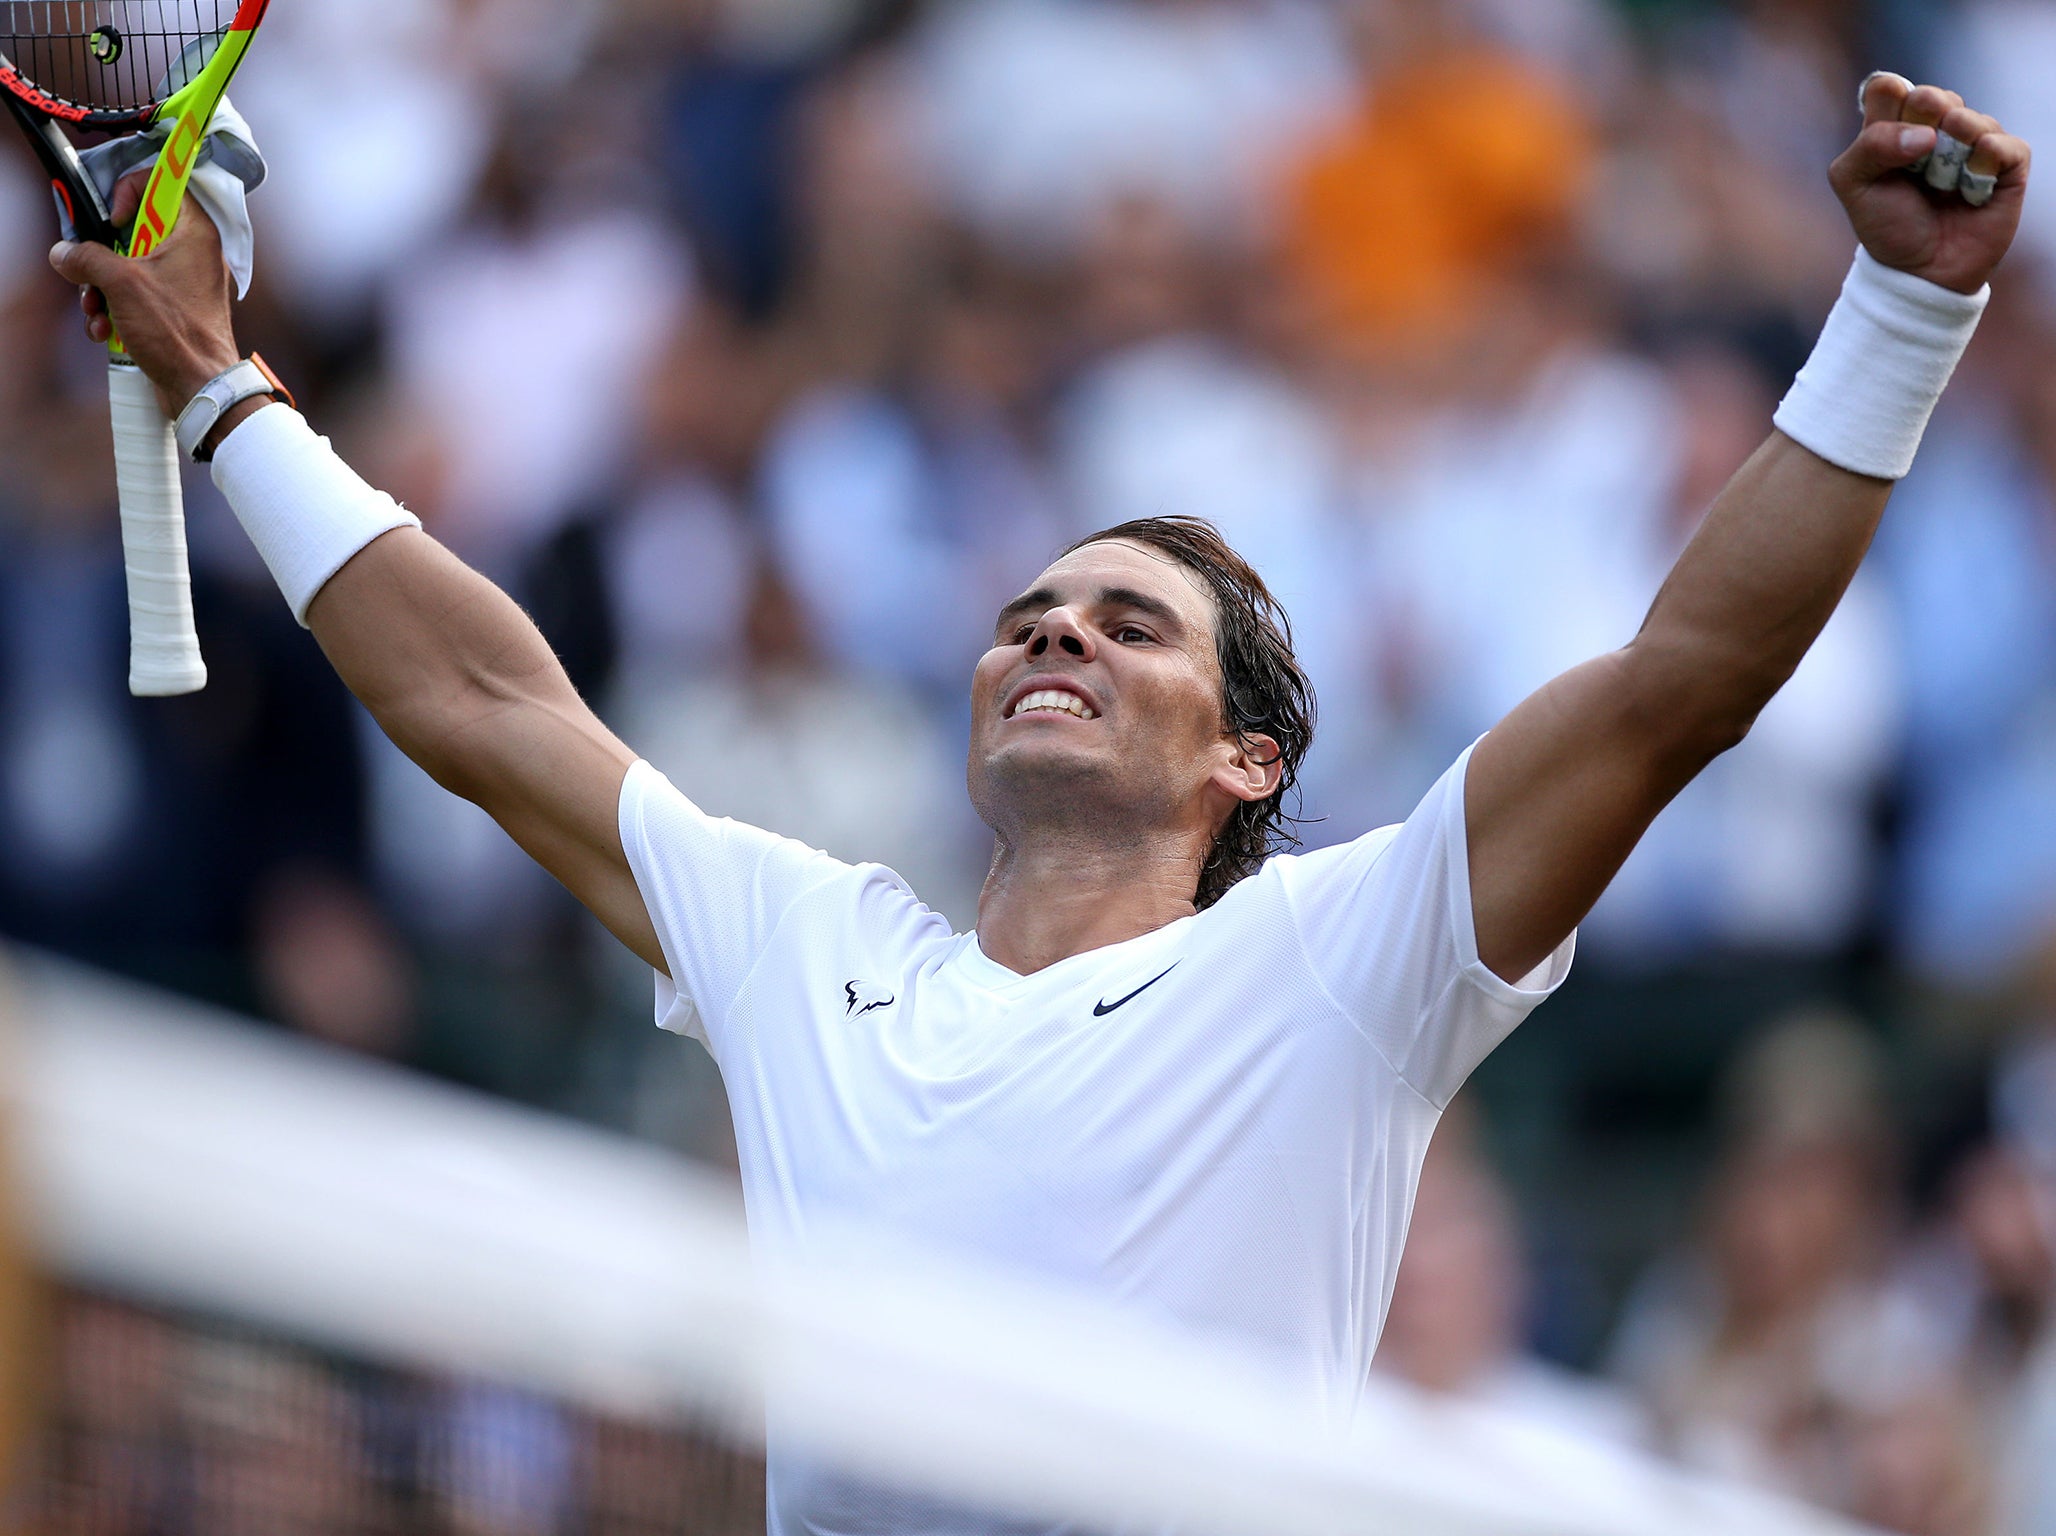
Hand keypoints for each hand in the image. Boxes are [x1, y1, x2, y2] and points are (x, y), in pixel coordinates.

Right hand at [46, 172, 240, 416]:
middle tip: (91, 270)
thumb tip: (65, 253)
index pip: (164, 184)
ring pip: (130, 266)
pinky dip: (115, 309)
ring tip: (95, 310)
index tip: (113, 217)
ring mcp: (185, 283)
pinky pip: (137, 295)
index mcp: (195, 233)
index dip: (131, 191)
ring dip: (101, 288)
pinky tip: (104, 330)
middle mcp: (194, 253)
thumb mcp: (121, 283)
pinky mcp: (174, 310)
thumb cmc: (176, 333)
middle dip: (102, 254)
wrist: (200, 387)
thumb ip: (87, 257)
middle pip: (136, 230)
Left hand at [1831, 74, 2030, 294]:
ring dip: (1950, 150)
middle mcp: (1934, 129)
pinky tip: (1970, 189)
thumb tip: (1924, 134)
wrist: (1920, 272)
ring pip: (1967, 118)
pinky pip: (2002, 144)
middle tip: (1916, 155)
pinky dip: (1984, 161)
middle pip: (1930, 95)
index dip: (1889, 104)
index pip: (1889, 87)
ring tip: (1940, 185)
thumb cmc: (1887, 227)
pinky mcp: (2006, 165)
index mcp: (1893, 128)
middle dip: (1920, 124)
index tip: (1884, 136)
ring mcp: (1971, 144)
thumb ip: (1869, 148)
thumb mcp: (1854, 187)